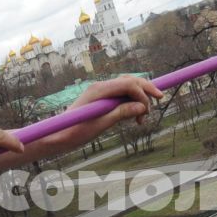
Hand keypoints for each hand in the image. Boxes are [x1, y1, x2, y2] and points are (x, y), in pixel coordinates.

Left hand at [0, 74, 165, 170]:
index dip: (145, 91)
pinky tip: (134, 116)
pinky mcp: (100, 99)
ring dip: (138, 99)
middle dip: (146, 90)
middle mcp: (100, 87)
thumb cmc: (76, 132)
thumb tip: (141, 106)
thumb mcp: (102, 124)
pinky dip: (130, 103)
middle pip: (130, 81)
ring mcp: (100, 92)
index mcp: (100, 90)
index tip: (153, 105)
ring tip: (142, 118)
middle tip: (158, 102)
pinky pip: (120, 96)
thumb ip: (121, 113)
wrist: (58, 135)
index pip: (129, 83)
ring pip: (126, 88)